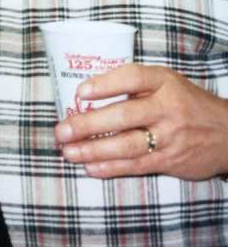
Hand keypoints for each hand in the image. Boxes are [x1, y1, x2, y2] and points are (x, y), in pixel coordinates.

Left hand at [54, 64, 227, 179]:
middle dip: (88, 124)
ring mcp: (170, 137)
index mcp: (164, 82)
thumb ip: (133, 84)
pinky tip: (90, 167)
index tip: (80, 92)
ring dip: (94, 151)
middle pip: (124, 115)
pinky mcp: (170, 161)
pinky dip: (111, 168)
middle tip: (61, 131)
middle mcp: (167, 108)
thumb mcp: (165, 83)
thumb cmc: (185, 103)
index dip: (105, 84)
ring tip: (68, 152)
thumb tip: (86, 92)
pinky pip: (137, 165)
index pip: (133, 78)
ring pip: (127, 145)